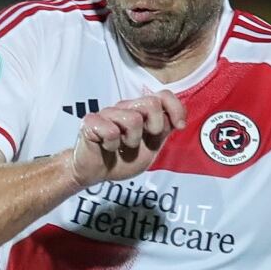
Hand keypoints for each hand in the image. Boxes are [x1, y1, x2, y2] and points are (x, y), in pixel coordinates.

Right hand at [66, 91, 186, 187]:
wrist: (96, 173)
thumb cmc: (122, 159)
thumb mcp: (151, 149)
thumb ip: (163, 132)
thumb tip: (178, 120)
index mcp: (141, 111)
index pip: (163, 95)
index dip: (175, 108)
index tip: (179, 126)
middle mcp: (126, 107)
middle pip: (151, 103)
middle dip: (155, 126)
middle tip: (144, 140)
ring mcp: (108, 113)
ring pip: (133, 119)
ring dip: (132, 140)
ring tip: (122, 146)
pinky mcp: (91, 121)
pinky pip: (111, 131)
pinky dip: (112, 146)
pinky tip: (107, 147)